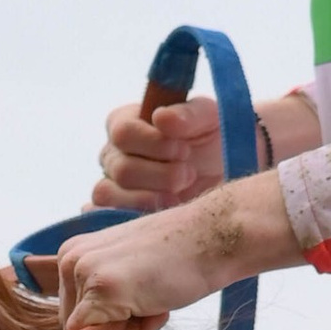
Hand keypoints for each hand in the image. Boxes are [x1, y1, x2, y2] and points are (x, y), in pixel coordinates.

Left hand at [56, 166, 303, 325]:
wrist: (214, 235)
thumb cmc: (178, 258)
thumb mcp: (128, 272)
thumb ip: (104, 303)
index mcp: (73, 252)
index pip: (73, 314)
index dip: (107, 323)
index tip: (139, 301)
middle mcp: (71, 259)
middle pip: (76, 328)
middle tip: (152, 304)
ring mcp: (85, 272)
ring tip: (156, 304)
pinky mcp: (103, 289)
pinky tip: (155, 311)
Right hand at [89, 97, 222, 213]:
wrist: (224, 174)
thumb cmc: (213, 138)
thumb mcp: (210, 119)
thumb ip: (189, 115)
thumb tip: (161, 118)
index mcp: (126, 121)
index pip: (123, 133)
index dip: (154, 144)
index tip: (185, 150)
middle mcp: (113, 151)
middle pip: (121, 169)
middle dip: (162, 175)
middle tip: (190, 174)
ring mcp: (112, 182)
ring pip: (110, 193)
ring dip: (152, 197)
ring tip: (180, 193)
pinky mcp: (117, 208)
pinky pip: (107, 215)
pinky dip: (136, 213)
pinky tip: (165, 208)